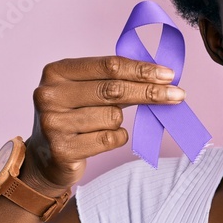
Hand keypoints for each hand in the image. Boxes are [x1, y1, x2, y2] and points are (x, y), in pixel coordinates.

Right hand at [20, 56, 185, 192]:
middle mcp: (50, 95)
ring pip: (113, 117)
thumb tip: (161, 77)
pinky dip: (116, 137)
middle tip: (178, 95)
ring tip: (102, 124)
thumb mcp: (86, 90)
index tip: (168, 75)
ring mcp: (53, 123)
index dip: (142, 70)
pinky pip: (110, 139)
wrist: (45, 158)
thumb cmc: (75, 116)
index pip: (109, 65)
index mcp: (56, 71)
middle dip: (149, 92)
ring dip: (119, 121)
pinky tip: (101, 138)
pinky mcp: (62, 149)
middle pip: (114, 89)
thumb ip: (114, 80)